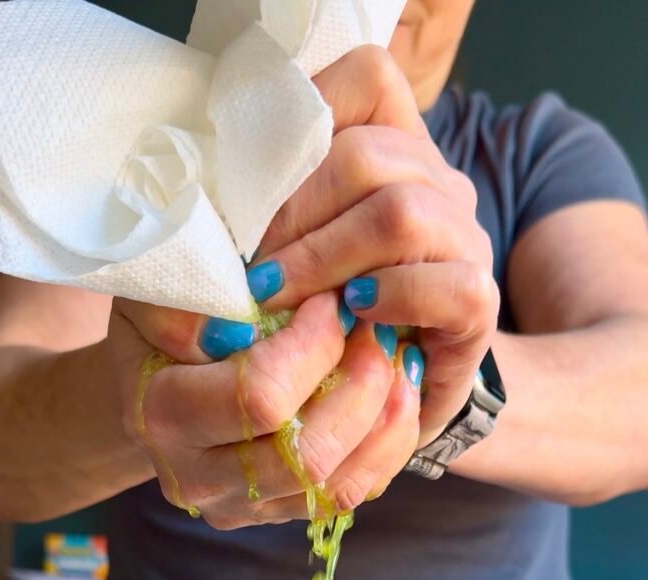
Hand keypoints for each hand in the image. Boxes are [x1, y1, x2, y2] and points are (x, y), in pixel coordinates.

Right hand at [107, 290, 421, 528]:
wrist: (155, 389)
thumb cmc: (162, 328)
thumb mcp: (157, 294)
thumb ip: (184, 305)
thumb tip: (235, 328)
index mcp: (163, 417)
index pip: (260, 397)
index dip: (314, 346)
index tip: (331, 302)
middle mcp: (199, 477)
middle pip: (306, 454)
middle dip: (361, 386)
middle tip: (378, 331)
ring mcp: (242, 505)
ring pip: (336, 484)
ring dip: (384, 419)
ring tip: (396, 362)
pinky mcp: (278, 513)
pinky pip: (350, 494)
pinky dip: (385, 446)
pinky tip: (395, 397)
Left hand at [249, 45, 499, 447]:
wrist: (376, 388)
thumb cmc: (313, 314)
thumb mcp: (277, 252)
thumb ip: (259, 218)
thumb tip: (213, 223)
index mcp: (390, 146)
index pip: (368, 80)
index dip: (305, 123)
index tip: (251, 193)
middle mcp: (435, 181)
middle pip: (369, 156)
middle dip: (294, 218)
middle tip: (250, 272)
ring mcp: (462, 237)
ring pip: (402, 213)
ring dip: (326, 260)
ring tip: (281, 299)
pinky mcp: (477, 299)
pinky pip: (449, 283)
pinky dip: (392, 297)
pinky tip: (355, 315)